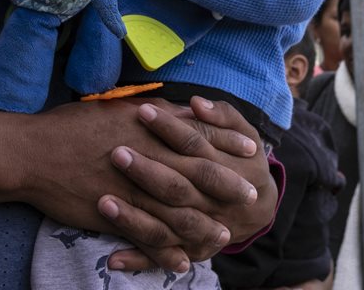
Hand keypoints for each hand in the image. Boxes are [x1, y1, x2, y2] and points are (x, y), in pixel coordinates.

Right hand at [0, 96, 272, 271]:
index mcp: (147, 129)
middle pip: (194, 174)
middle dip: (225, 185)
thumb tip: (187, 110)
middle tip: (251, 195)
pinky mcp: (112, 215)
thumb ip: (155, 112)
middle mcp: (144, 158)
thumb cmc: (71, 125)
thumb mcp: (118, 108)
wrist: (32, 153)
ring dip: (202, 225)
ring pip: (174, 210)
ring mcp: (129, 189)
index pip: (197, 136)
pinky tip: (180, 263)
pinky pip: (145, 238)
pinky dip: (164, 252)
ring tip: (224, 234)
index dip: (227, 144)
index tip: (252, 150)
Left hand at [106, 98, 276, 270]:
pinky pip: (161, 257)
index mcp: (229, 168)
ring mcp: (201, 230)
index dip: (169, 128)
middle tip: (116, 152)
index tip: (142, 111)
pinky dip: (137, 259)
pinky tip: (111, 258)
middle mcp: (214, 203)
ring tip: (104, 201)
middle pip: (178, 187)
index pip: (195, 146)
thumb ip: (224, 115)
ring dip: (134, 218)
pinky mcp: (190, 250)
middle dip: (146, 171)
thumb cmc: (244, 160)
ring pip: (166, 227)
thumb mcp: (245, 133)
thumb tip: (196, 103)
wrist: (259, 205)